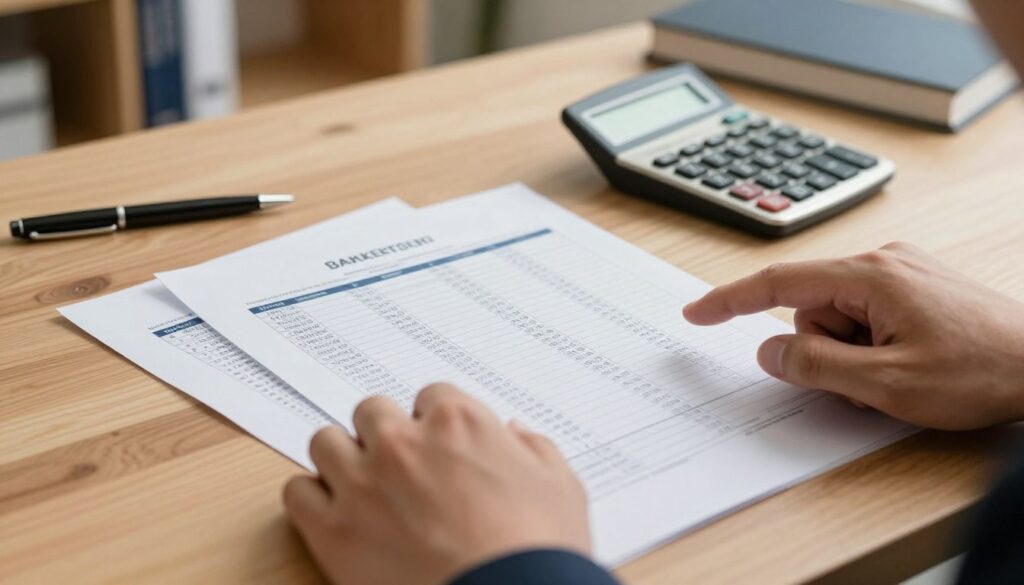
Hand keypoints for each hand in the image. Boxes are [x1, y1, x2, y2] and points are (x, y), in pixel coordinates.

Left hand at [282, 383, 590, 584]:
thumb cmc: (538, 549)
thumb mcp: (560, 485)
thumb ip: (534, 448)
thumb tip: (515, 432)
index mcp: (457, 421)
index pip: (429, 396)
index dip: (434, 424)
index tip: (439, 447)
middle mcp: (403, 442)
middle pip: (372, 411)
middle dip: (385, 435)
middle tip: (400, 466)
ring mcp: (362, 482)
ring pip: (326, 442)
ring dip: (343, 459)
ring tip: (362, 487)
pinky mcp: (333, 529)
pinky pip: (297, 492)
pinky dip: (312, 500)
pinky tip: (336, 515)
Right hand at [683, 242, 1023, 429]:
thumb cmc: (983, 371)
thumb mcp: (887, 384)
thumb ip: (816, 366)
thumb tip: (769, 350)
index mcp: (870, 275)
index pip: (778, 283)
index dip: (729, 300)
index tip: (696, 312)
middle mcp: (883, 262)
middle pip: (811, 309)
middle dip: (823, 350)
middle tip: (864, 379)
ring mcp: (901, 273)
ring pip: (838, 318)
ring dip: (851, 354)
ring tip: (895, 373)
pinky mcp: (914, 288)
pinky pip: (865, 317)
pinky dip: (871, 346)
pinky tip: (906, 363)